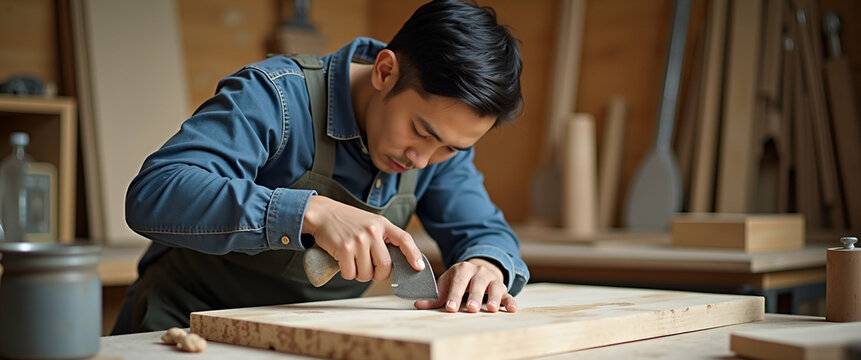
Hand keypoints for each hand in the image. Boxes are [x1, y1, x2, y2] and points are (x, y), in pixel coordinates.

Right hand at [302, 195, 424, 281]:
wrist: (323, 213)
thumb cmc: (347, 221)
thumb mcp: (370, 223)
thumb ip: (383, 238)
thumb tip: (394, 264)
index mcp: (382, 224)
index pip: (404, 239)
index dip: (413, 254)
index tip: (419, 267)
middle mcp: (372, 231)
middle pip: (385, 265)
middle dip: (379, 274)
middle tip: (371, 270)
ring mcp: (358, 240)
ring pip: (367, 273)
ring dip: (360, 275)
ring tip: (354, 262)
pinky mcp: (344, 249)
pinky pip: (350, 274)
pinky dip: (347, 273)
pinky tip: (343, 262)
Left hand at [414, 258, 516, 312]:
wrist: (477, 272)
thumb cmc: (458, 282)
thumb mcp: (446, 286)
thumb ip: (435, 297)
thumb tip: (418, 305)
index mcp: (462, 269)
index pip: (458, 281)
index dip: (454, 294)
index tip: (451, 308)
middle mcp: (479, 271)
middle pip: (477, 283)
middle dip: (475, 296)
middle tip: (471, 309)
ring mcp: (492, 279)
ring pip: (495, 286)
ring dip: (494, 298)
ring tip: (492, 309)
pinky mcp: (502, 287)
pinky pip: (507, 294)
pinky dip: (510, 301)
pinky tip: (511, 309)